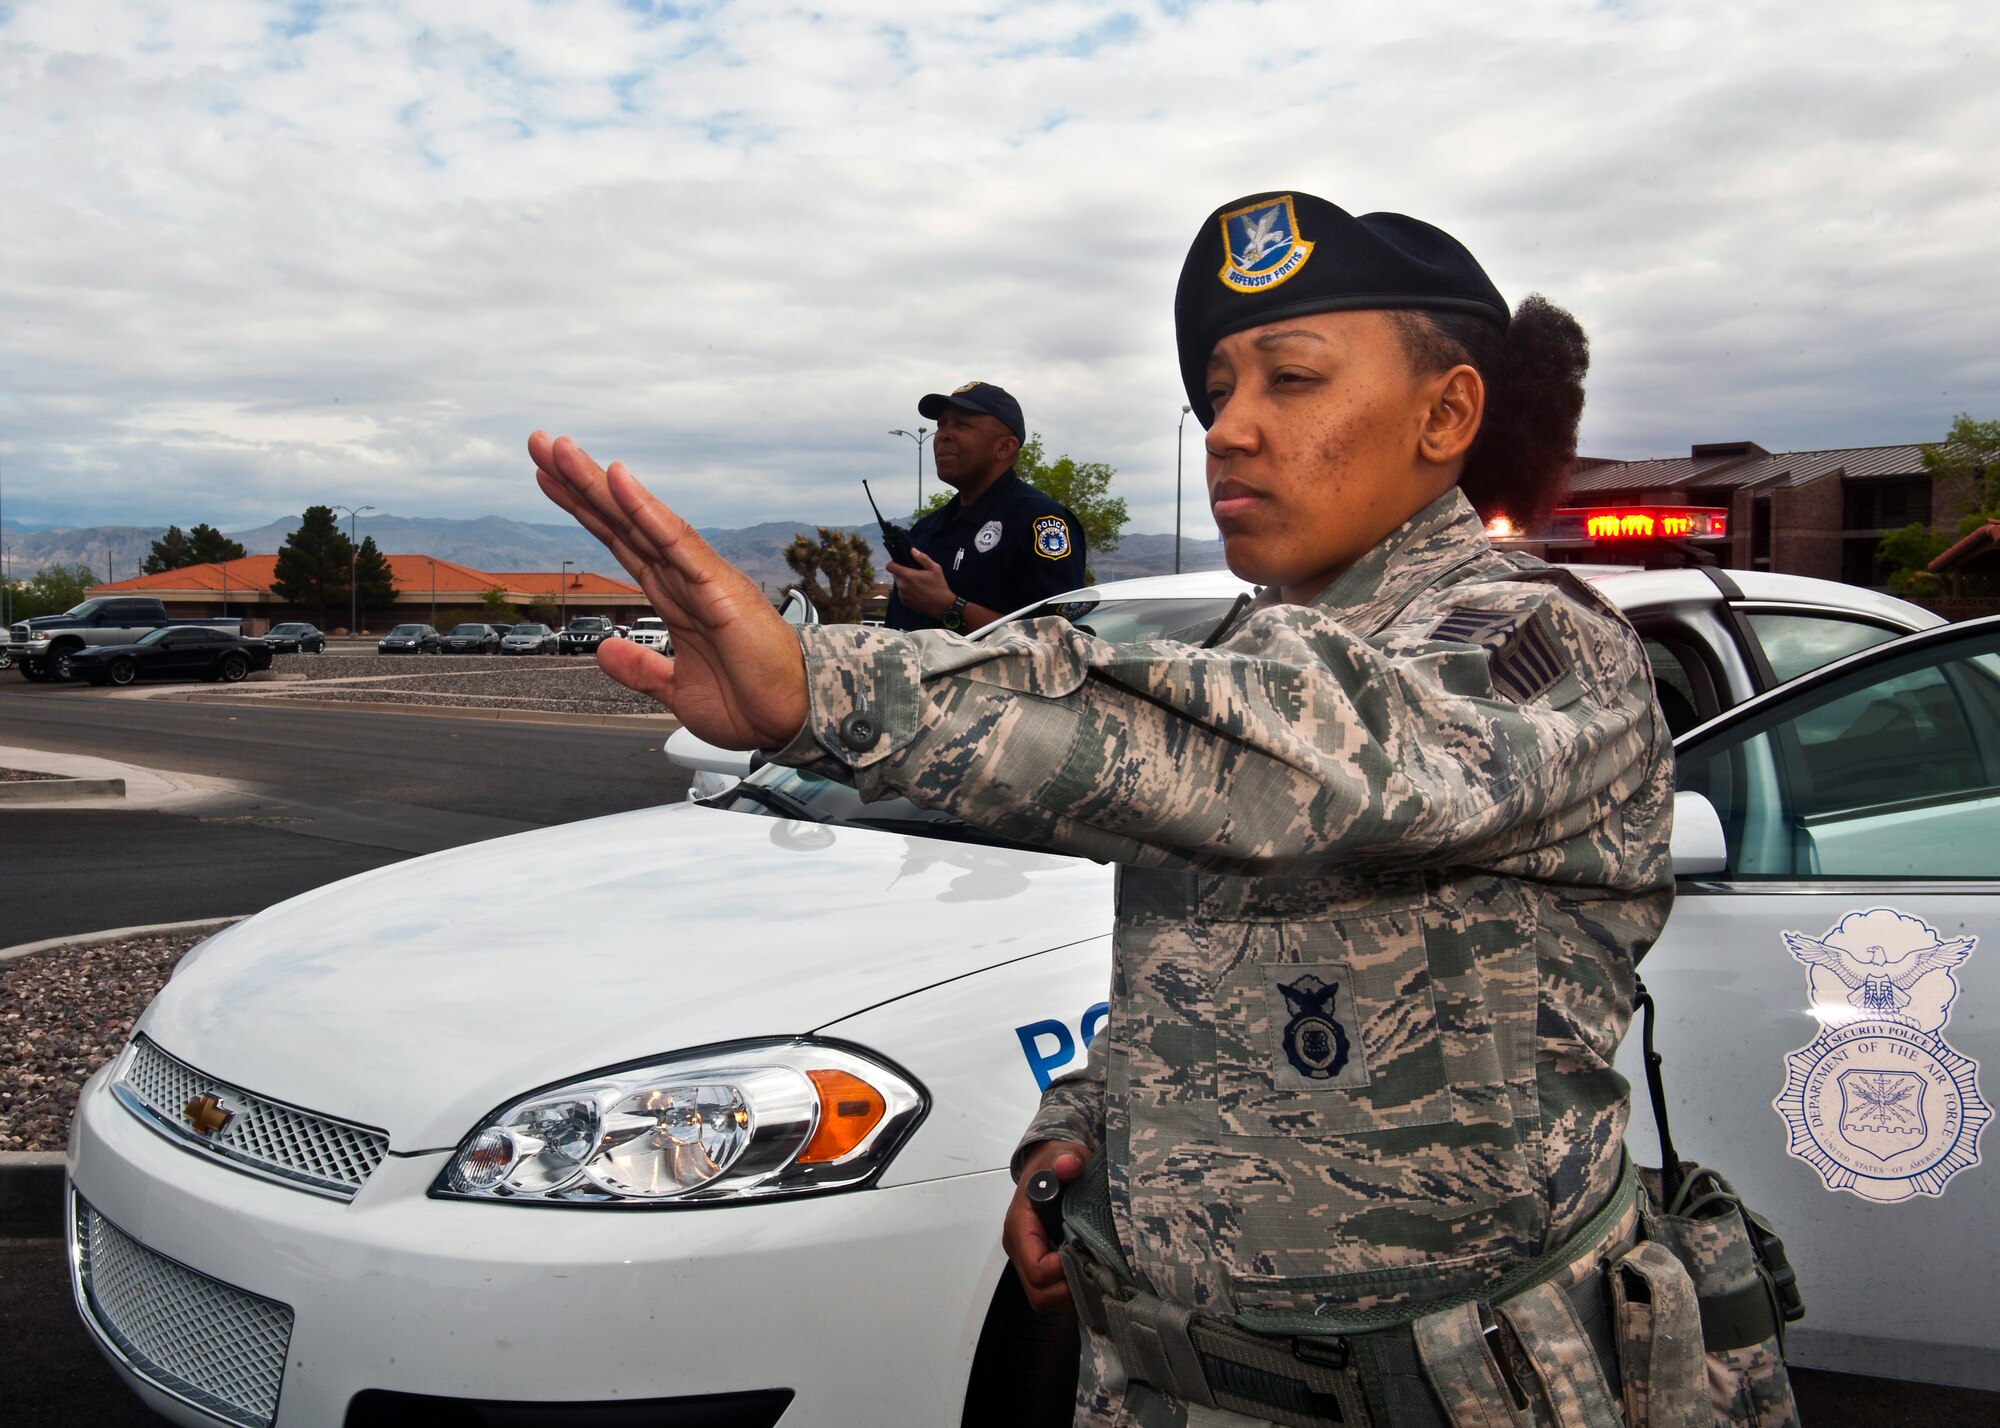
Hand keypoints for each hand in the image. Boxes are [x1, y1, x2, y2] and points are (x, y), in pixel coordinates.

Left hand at [529, 432, 807, 749]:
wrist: (794, 721)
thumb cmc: (752, 704)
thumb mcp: (678, 691)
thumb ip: (641, 668)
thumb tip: (604, 649)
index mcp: (677, 599)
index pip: (623, 543)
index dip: (586, 511)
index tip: (549, 480)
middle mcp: (686, 579)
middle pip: (623, 522)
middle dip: (579, 483)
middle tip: (540, 442)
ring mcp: (702, 578)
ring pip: (641, 522)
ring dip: (599, 485)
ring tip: (559, 449)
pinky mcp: (718, 588)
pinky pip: (676, 542)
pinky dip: (646, 510)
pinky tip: (617, 479)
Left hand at [886, 548, 953, 617]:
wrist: (942, 606)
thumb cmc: (939, 586)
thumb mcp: (934, 568)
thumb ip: (922, 558)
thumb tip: (912, 550)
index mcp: (907, 575)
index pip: (890, 567)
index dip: (893, 563)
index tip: (899, 563)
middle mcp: (902, 585)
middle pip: (895, 575)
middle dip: (902, 573)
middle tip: (914, 574)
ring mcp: (902, 595)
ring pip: (899, 585)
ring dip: (905, 583)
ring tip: (918, 585)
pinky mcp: (904, 603)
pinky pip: (902, 594)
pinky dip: (907, 592)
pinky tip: (918, 592)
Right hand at [1002, 1139, 1088, 1312]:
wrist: (1048, 1166)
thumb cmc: (1054, 1164)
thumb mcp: (1062, 1155)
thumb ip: (1066, 1160)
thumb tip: (1068, 1166)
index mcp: (1019, 1227)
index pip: (1037, 1269)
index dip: (1064, 1270)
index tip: (1089, 1256)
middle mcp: (1020, 1249)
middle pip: (1038, 1293)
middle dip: (1069, 1289)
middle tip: (1096, 1272)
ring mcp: (1028, 1259)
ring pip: (1044, 1298)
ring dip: (1071, 1292)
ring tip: (1095, 1272)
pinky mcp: (1040, 1264)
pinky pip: (1051, 1292)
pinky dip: (1071, 1289)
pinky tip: (1090, 1270)